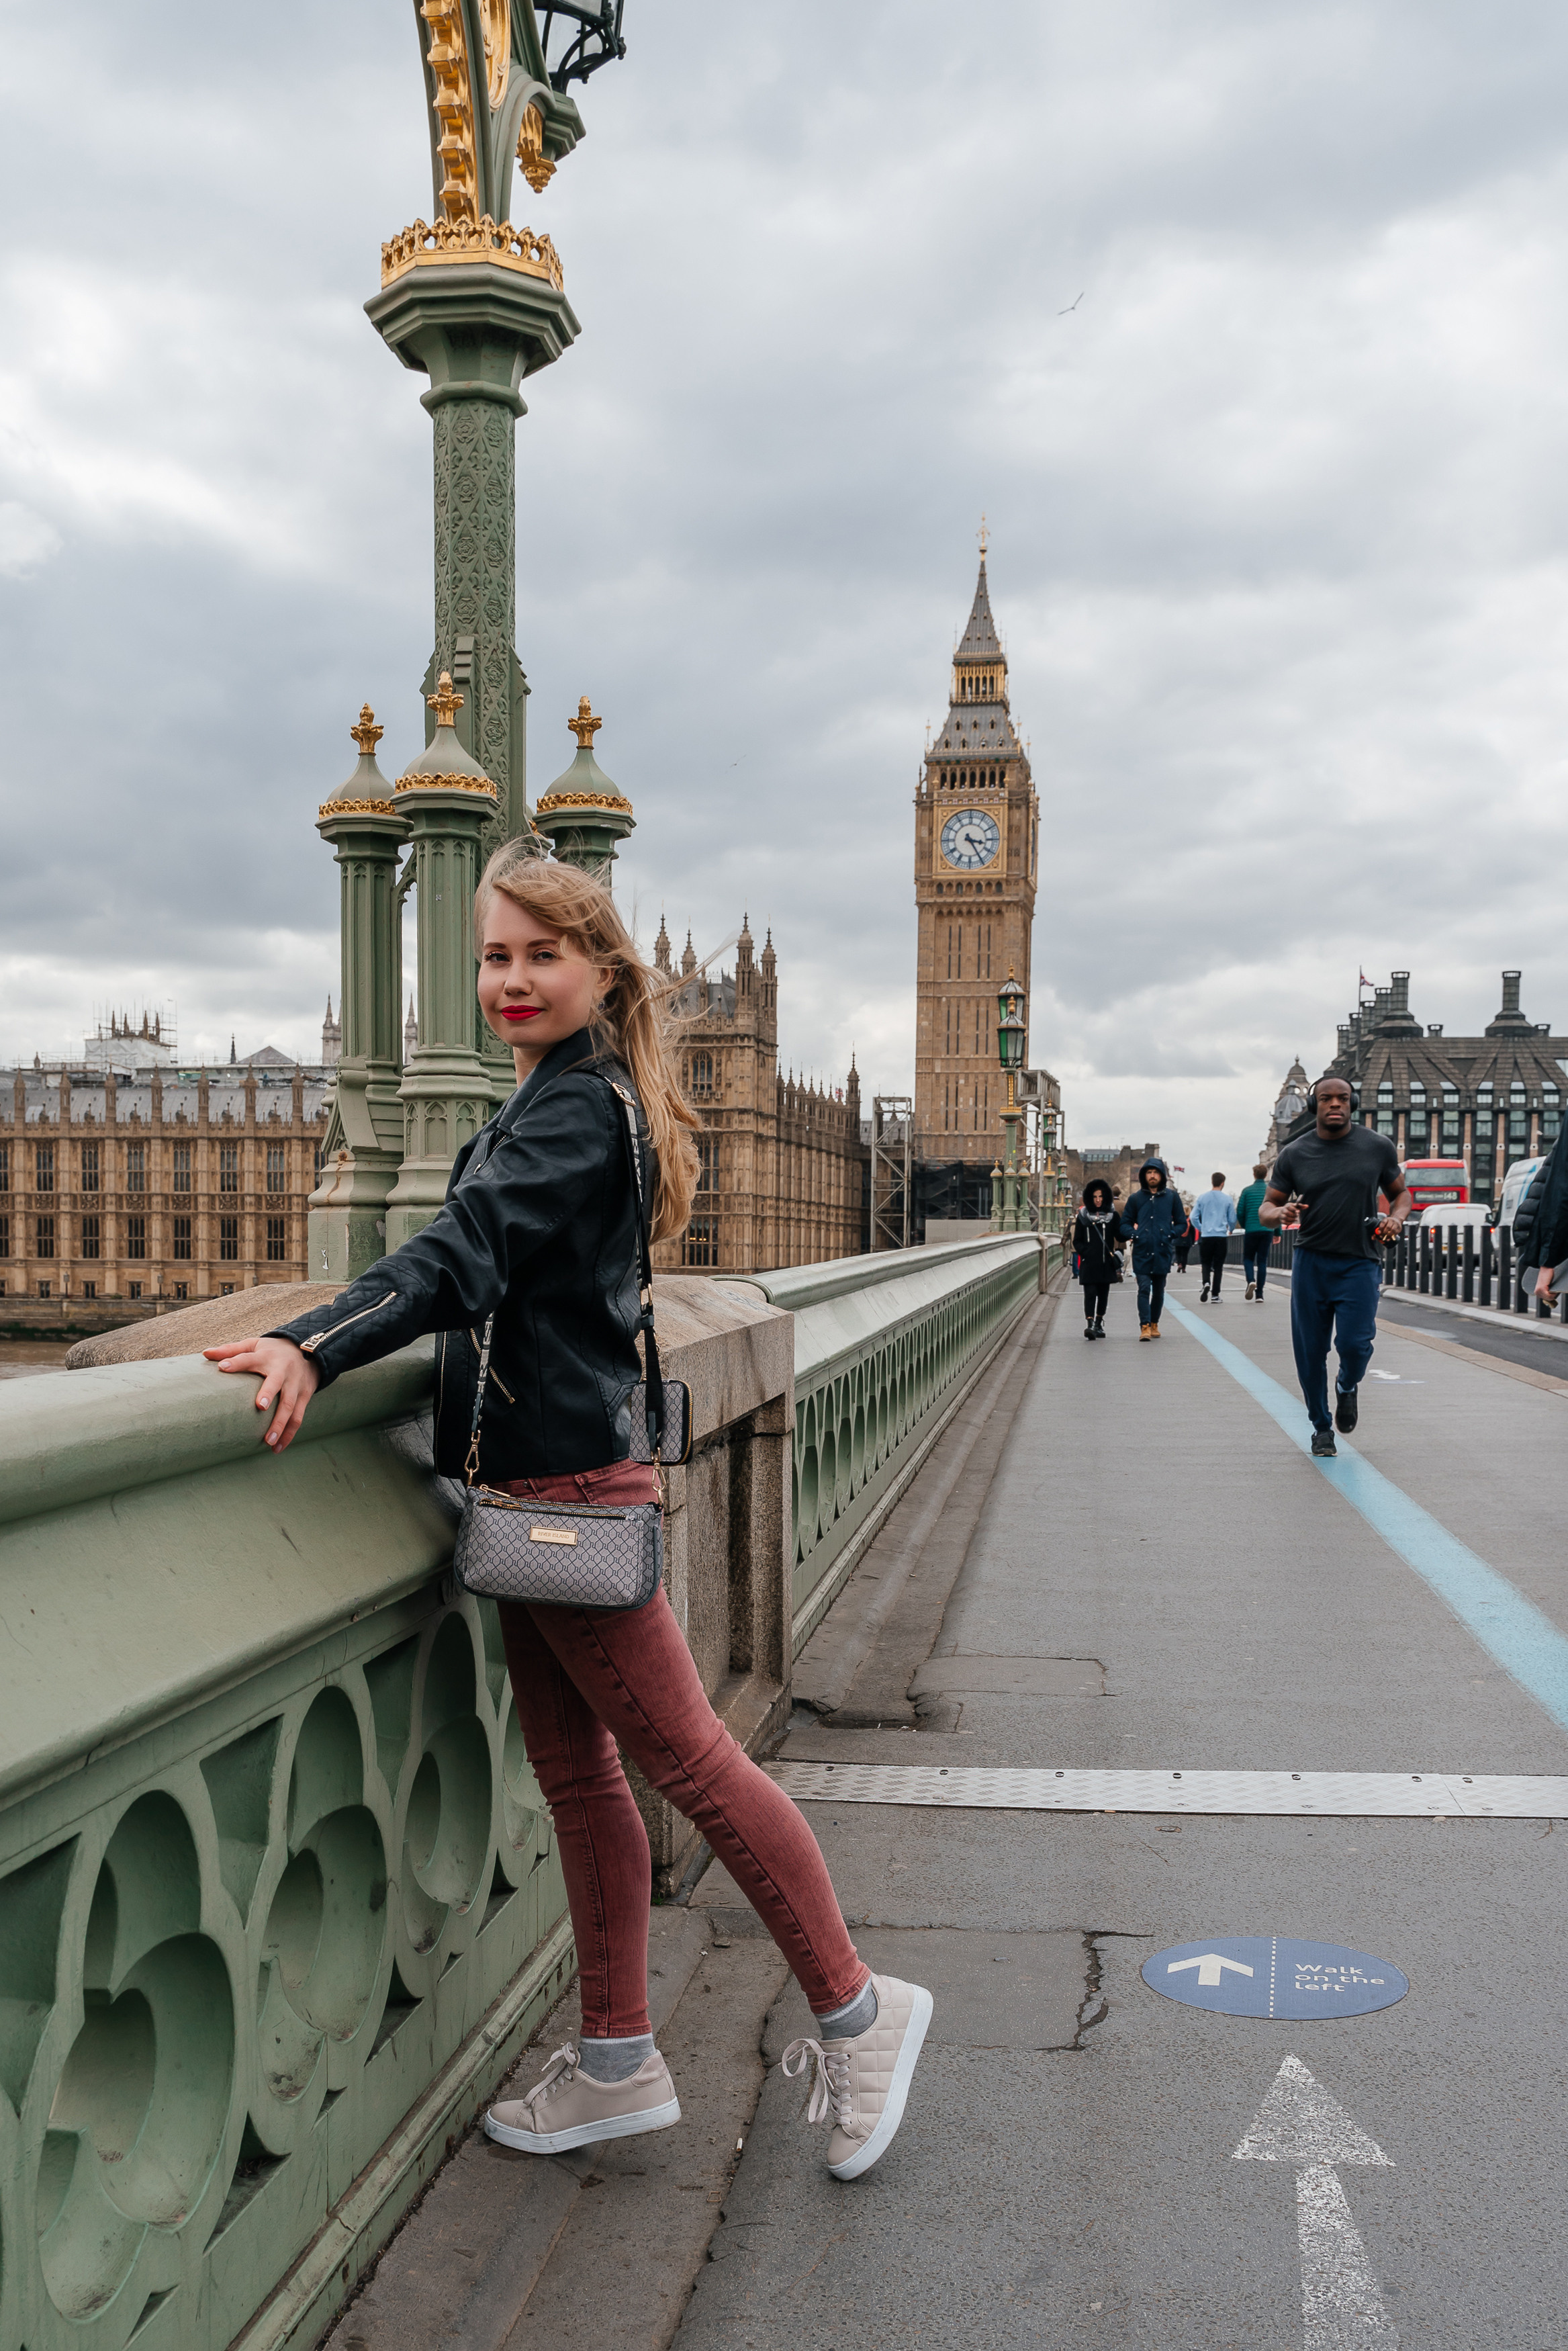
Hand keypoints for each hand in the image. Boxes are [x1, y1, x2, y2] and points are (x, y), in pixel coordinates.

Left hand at [204, 1336, 320, 1452]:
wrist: (311, 1351)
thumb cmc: (273, 1351)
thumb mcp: (254, 1345)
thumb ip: (231, 1350)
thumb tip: (205, 1353)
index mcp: (266, 1357)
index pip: (249, 1358)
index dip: (237, 1362)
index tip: (223, 1367)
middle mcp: (282, 1370)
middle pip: (276, 1382)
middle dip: (269, 1393)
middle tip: (260, 1407)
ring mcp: (295, 1385)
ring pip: (290, 1406)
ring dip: (280, 1424)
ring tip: (268, 1442)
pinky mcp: (304, 1396)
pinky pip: (298, 1417)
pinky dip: (289, 1434)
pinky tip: (278, 1448)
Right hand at [1283, 1195, 1306, 1229]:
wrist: (1282, 1213)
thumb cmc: (1291, 1209)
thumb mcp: (1296, 1207)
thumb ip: (1301, 1206)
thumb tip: (1307, 1206)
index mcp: (1287, 1206)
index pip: (1289, 1206)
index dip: (1294, 1209)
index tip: (1299, 1212)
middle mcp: (1283, 1210)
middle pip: (1287, 1212)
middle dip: (1293, 1215)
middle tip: (1297, 1215)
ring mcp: (1281, 1215)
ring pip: (1285, 1217)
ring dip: (1292, 1219)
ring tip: (1295, 1219)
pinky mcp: (1281, 1220)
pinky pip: (1285, 1222)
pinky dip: (1289, 1222)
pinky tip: (1292, 1221)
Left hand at [1536, 1264, 1558, 1305]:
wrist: (1545, 1268)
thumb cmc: (1547, 1276)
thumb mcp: (1546, 1286)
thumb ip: (1546, 1292)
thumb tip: (1551, 1299)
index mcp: (1537, 1292)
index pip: (1546, 1299)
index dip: (1551, 1296)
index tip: (1553, 1291)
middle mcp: (1536, 1292)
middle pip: (1548, 1299)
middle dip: (1553, 1295)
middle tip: (1554, 1289)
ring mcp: (1538, 1291)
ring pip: (1549, 1298)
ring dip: (1553, 1294)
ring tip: (1553, 1287)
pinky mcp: (1542, 1289)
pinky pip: (1549, 1296)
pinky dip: (1553, 1294)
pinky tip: (1553, 1288)